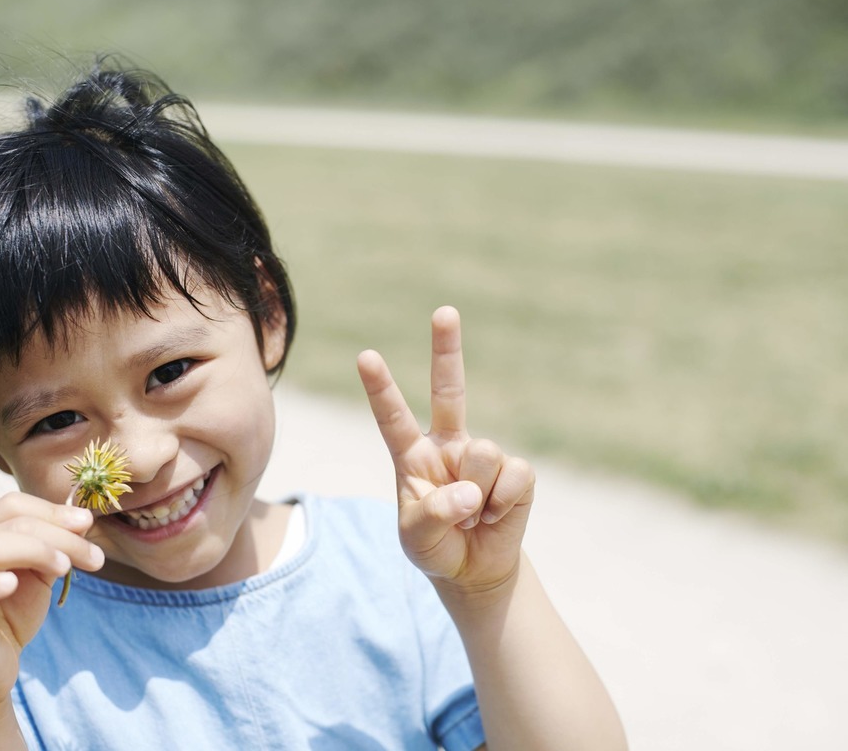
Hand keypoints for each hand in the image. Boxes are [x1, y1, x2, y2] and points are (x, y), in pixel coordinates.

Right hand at [0, 492, 102, 706]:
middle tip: (93, 556)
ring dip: (34, 550)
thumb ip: (55, 548)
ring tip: (64, 568)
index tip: (88, 523)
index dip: (52, 510)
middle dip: (58, 534)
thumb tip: (83, 520)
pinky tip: (12, 584)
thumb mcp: (39, 577)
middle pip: (10, 523)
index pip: (13, 505)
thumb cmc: (9, 617)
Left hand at [357, 306, 534, 598]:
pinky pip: (513, 476)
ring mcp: (483, 456)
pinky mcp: (517, 473)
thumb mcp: (417, 538)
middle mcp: (448, 445)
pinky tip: (495, 516)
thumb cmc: (436, 547)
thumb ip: (433, 514)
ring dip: (478, 496)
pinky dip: (503, 504)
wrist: (475, 571)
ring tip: (472, 517)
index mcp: (412, 456)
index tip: (365, 357)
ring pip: (483, 454)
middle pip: (450, 390)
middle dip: (448, 350)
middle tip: (444, 311)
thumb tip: (468, 491)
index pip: (393, 418)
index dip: (381, 388)